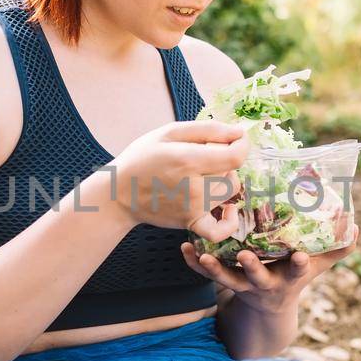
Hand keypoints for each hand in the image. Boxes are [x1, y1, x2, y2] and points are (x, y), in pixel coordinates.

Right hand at [109, 120, 248, 239]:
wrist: (119, 193)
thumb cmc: (143, 158)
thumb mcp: (169, 132)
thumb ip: (208, 130)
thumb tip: (239, 131)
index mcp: (187, 160)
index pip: (235, 156)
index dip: (242, 143)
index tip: (237, 137)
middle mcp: (193, 187)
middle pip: (232, 171)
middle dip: (224, 158)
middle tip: (203, 154)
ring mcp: (193, 208)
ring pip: (230, 191)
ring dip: (224, 179)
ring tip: (204, 173)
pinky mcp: (191, 223)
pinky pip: (220, 231)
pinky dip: (229, 221)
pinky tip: (227, 208)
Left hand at [179, 222, 358, 313]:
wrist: (269, 309)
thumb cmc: (294, 275)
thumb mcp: (318, 265)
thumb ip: (337, 248)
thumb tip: (355, 225)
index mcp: (290, 277)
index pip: (297, 270)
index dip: (298, 264)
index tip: (300, 256)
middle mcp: (266, 283)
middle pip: (258, 278)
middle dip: (253, 268)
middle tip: (244, 255)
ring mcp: (243, 285)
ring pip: (227, 280)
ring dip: (213, 269)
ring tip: (202, 253)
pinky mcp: (225, 282)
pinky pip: (207, 275)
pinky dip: (195, 263)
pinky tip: (185, 248)